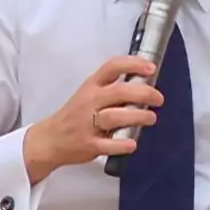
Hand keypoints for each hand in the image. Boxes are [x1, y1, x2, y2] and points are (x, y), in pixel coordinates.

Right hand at [23, 56, 163, 184]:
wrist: (50, 139)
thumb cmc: (76, 114)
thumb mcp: (89, 94)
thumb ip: (112, 89)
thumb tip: (146, 85)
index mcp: (92, 85)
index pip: (112, 67)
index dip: (133, 64)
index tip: (151, 68)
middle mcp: (90, 101)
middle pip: (119, 92)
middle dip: (144, 93)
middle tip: (158, 99)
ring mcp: (87, 123)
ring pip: (115, 116)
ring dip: (137, 117)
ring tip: (151, 118)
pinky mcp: (89, 145)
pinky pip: (108, 144)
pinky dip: (122, 144)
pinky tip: (132, 143)